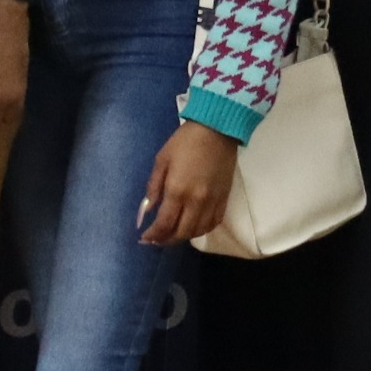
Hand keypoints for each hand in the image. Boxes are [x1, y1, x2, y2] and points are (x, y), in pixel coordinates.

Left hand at [136, 122, 240, 247]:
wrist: (217, 130)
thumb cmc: (184, 142)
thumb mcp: (161, 160)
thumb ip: (153, 187)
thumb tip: (147, 210)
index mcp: (177, 191)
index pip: (165, 224)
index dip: (154, 235)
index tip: (146, 237)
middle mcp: (196, 201)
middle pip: (182, 232)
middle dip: (167, 240)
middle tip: (157, 239)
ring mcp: (212, 201)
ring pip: (198, 231)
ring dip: (184, 236)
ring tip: (173, 234)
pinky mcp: (225, 198)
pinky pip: (214, 223)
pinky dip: (202, 229)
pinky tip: (193, 226)